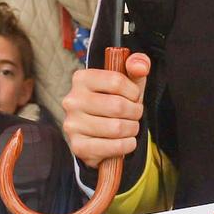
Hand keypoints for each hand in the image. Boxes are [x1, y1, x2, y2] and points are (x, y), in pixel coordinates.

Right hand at [61, 52, 149, 167]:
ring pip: (117, 128)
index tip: (134, 97)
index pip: (116, 81)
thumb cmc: (114, 103)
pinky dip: (127, 145)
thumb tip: (140, 66)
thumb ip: (136, 66)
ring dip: (132, 129)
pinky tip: (126, 141)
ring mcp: (72, 124)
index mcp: (81, 79)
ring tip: (130, 127)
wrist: (98, 135)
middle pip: (118, 106)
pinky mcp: (78, 146)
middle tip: (135, 115)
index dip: (133, 92)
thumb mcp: (127, 82)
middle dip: (135, 112)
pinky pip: (113, 146)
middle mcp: (72, 100)